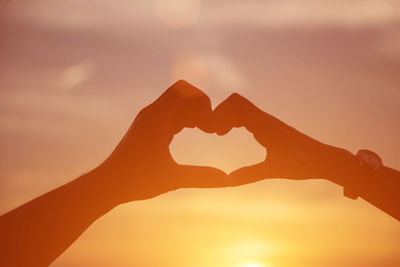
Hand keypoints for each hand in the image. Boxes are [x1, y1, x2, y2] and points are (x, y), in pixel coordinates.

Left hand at [98, 80, 229, 203]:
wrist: (108, 183)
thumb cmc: (136, 181)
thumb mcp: (172, 179)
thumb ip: (201, 177)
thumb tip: (228, 180)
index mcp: (157, 118)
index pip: (184, 90)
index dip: (202, 101)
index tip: (211, 126)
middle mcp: (152, 113)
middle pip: (182, 92)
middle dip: (200, 106)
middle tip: (211, 129)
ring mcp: (149, 119)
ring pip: (177, 103)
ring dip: (194, 112)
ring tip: (207, 131)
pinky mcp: (148, 127)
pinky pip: (171, 113)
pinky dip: (185, 118)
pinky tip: (194, 133)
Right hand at [213, 93, 338, 183]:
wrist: (324, 159)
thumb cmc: (302, 164)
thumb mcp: (273, 171)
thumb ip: (249, 175)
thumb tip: (228, 181)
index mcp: (264, 125)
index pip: (236, 104)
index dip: (221, 114)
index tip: (216, 133)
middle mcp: (265, 119)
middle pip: (236, 102)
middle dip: (221, 113)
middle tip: (215, 133)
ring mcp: (267, 121)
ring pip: (242, 107)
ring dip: (228, 116)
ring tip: (220, 134)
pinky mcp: (270, 126)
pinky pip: (248, 115)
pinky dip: (236, 120)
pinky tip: (232, 134)